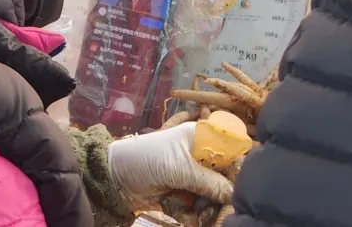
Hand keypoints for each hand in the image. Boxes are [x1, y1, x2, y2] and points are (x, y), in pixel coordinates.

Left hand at [107, 122, 233, 210]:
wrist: (114, 179)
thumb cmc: (147, 160)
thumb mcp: (179, 168)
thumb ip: (209, 182)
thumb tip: (234, 195)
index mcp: (200, 137)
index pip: (230, 151)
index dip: (236, 169)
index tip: (237, 188)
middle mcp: (199, 156)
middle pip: (224, 180)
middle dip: (218, 197)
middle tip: (210, 209)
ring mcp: (190, 177)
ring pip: (211, 198)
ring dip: (202, 210)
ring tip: (191, 214)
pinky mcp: (182, 195)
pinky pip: (197, 209)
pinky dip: (188, 214)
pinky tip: (173, 209)